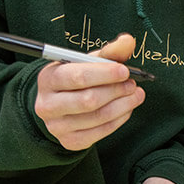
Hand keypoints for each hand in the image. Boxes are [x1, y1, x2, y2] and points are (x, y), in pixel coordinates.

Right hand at [34, 34, 145, 150]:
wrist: (60, 104)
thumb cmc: (76, 78)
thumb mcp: (88, 62)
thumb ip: (109, 52)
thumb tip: (128, 41)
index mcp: (48, 79)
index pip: (78, 77)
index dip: (105, 74)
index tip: (125, 71)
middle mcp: (47, 104)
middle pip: (88, 100)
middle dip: (116, 91)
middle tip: (132, 84)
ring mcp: (57, 126)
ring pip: (97, 117)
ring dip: (123, 105)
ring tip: (135, 95)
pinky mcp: (69, 141)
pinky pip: (100, 132)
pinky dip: (119, 119)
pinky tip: (126, 109)